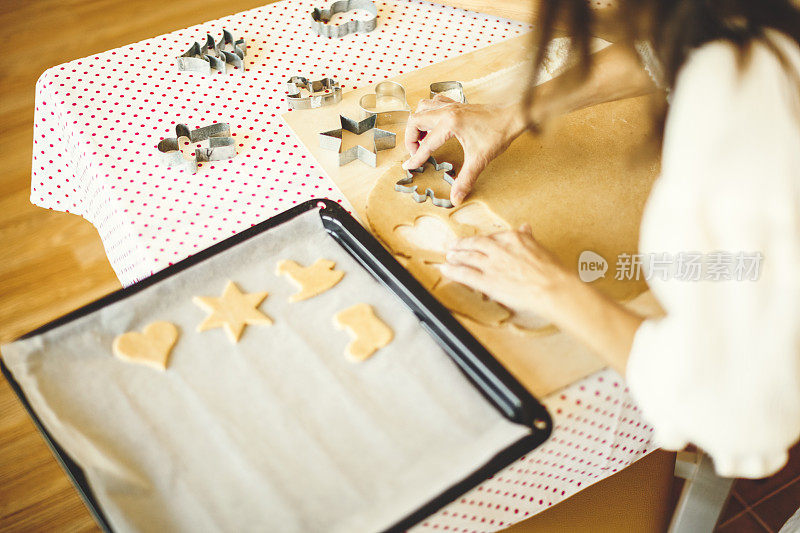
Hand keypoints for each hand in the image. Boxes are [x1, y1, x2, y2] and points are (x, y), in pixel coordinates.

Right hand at [403, 95, 525, 205]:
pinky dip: (429, 112)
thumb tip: (456, 197)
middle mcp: (447, 112)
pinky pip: (435, 103)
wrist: (513, 116)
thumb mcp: (480, 159)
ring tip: (422, 138)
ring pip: (422, 108)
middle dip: (411, 138)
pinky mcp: (458, 105)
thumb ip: (465, 180)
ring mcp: (452, 106)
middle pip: (415, 120)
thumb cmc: (498, 133)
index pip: (426, 144)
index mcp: (449, 124)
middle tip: (416, 153)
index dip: (416, 158)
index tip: (409, 166)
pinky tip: (434, 124)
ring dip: (418, 123)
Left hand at [440, 224, 575, 320]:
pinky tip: (445, 270)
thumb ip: (528, 238)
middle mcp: (499, 248)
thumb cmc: (552, 272)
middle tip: (453, 245)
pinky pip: (465, 274)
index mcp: (513, 238)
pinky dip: (453, 271)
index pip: (492, 237)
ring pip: (468, 257)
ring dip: (456, 256)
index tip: (476, 242)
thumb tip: (526, 227)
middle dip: (462, 245)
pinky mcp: (488, 281)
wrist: (553, 288)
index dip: (481, 240)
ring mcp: (492, 264)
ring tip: (449, 257)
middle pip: (475, 244)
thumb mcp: (539, 248)